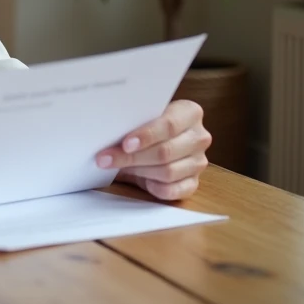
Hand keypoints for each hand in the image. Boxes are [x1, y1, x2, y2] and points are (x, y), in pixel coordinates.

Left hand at [96, 100, 210, 199]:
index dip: (146, 135)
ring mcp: (198, 162)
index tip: (125, 144)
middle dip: (131, 157)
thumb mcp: (140, 117)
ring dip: (138, 171)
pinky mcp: (193, 183)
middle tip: (105, 158)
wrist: (154, 139)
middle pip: (165, 151)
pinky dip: (154, 188)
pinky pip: (173, 191)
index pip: (169, 125)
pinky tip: (141, 181)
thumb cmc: (144, 124)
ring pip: (168, 172)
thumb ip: (132, 121)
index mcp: (190, 113)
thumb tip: (107, 133)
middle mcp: (199, 137)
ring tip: (116, 167)